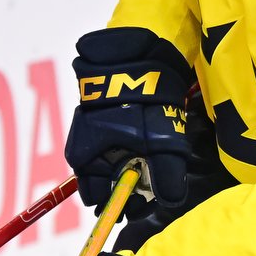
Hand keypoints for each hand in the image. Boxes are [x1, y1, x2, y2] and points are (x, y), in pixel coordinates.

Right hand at [66, 27, 192, 217]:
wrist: (136, 52)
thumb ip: (167, 178)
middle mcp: (84, 146)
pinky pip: (117, 140)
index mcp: (86, 159)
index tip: (144, 203)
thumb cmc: (142, 101)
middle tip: (153, 184)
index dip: (122, 203)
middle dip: (128, 185)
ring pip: (113, 159)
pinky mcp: (104, 114)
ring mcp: (93, 129)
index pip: (97, 198)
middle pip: (105, 180)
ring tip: (157, 158)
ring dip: (133, 164)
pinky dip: (134, 145)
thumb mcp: (161, 144)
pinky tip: (152, 139)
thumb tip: (172, 203)